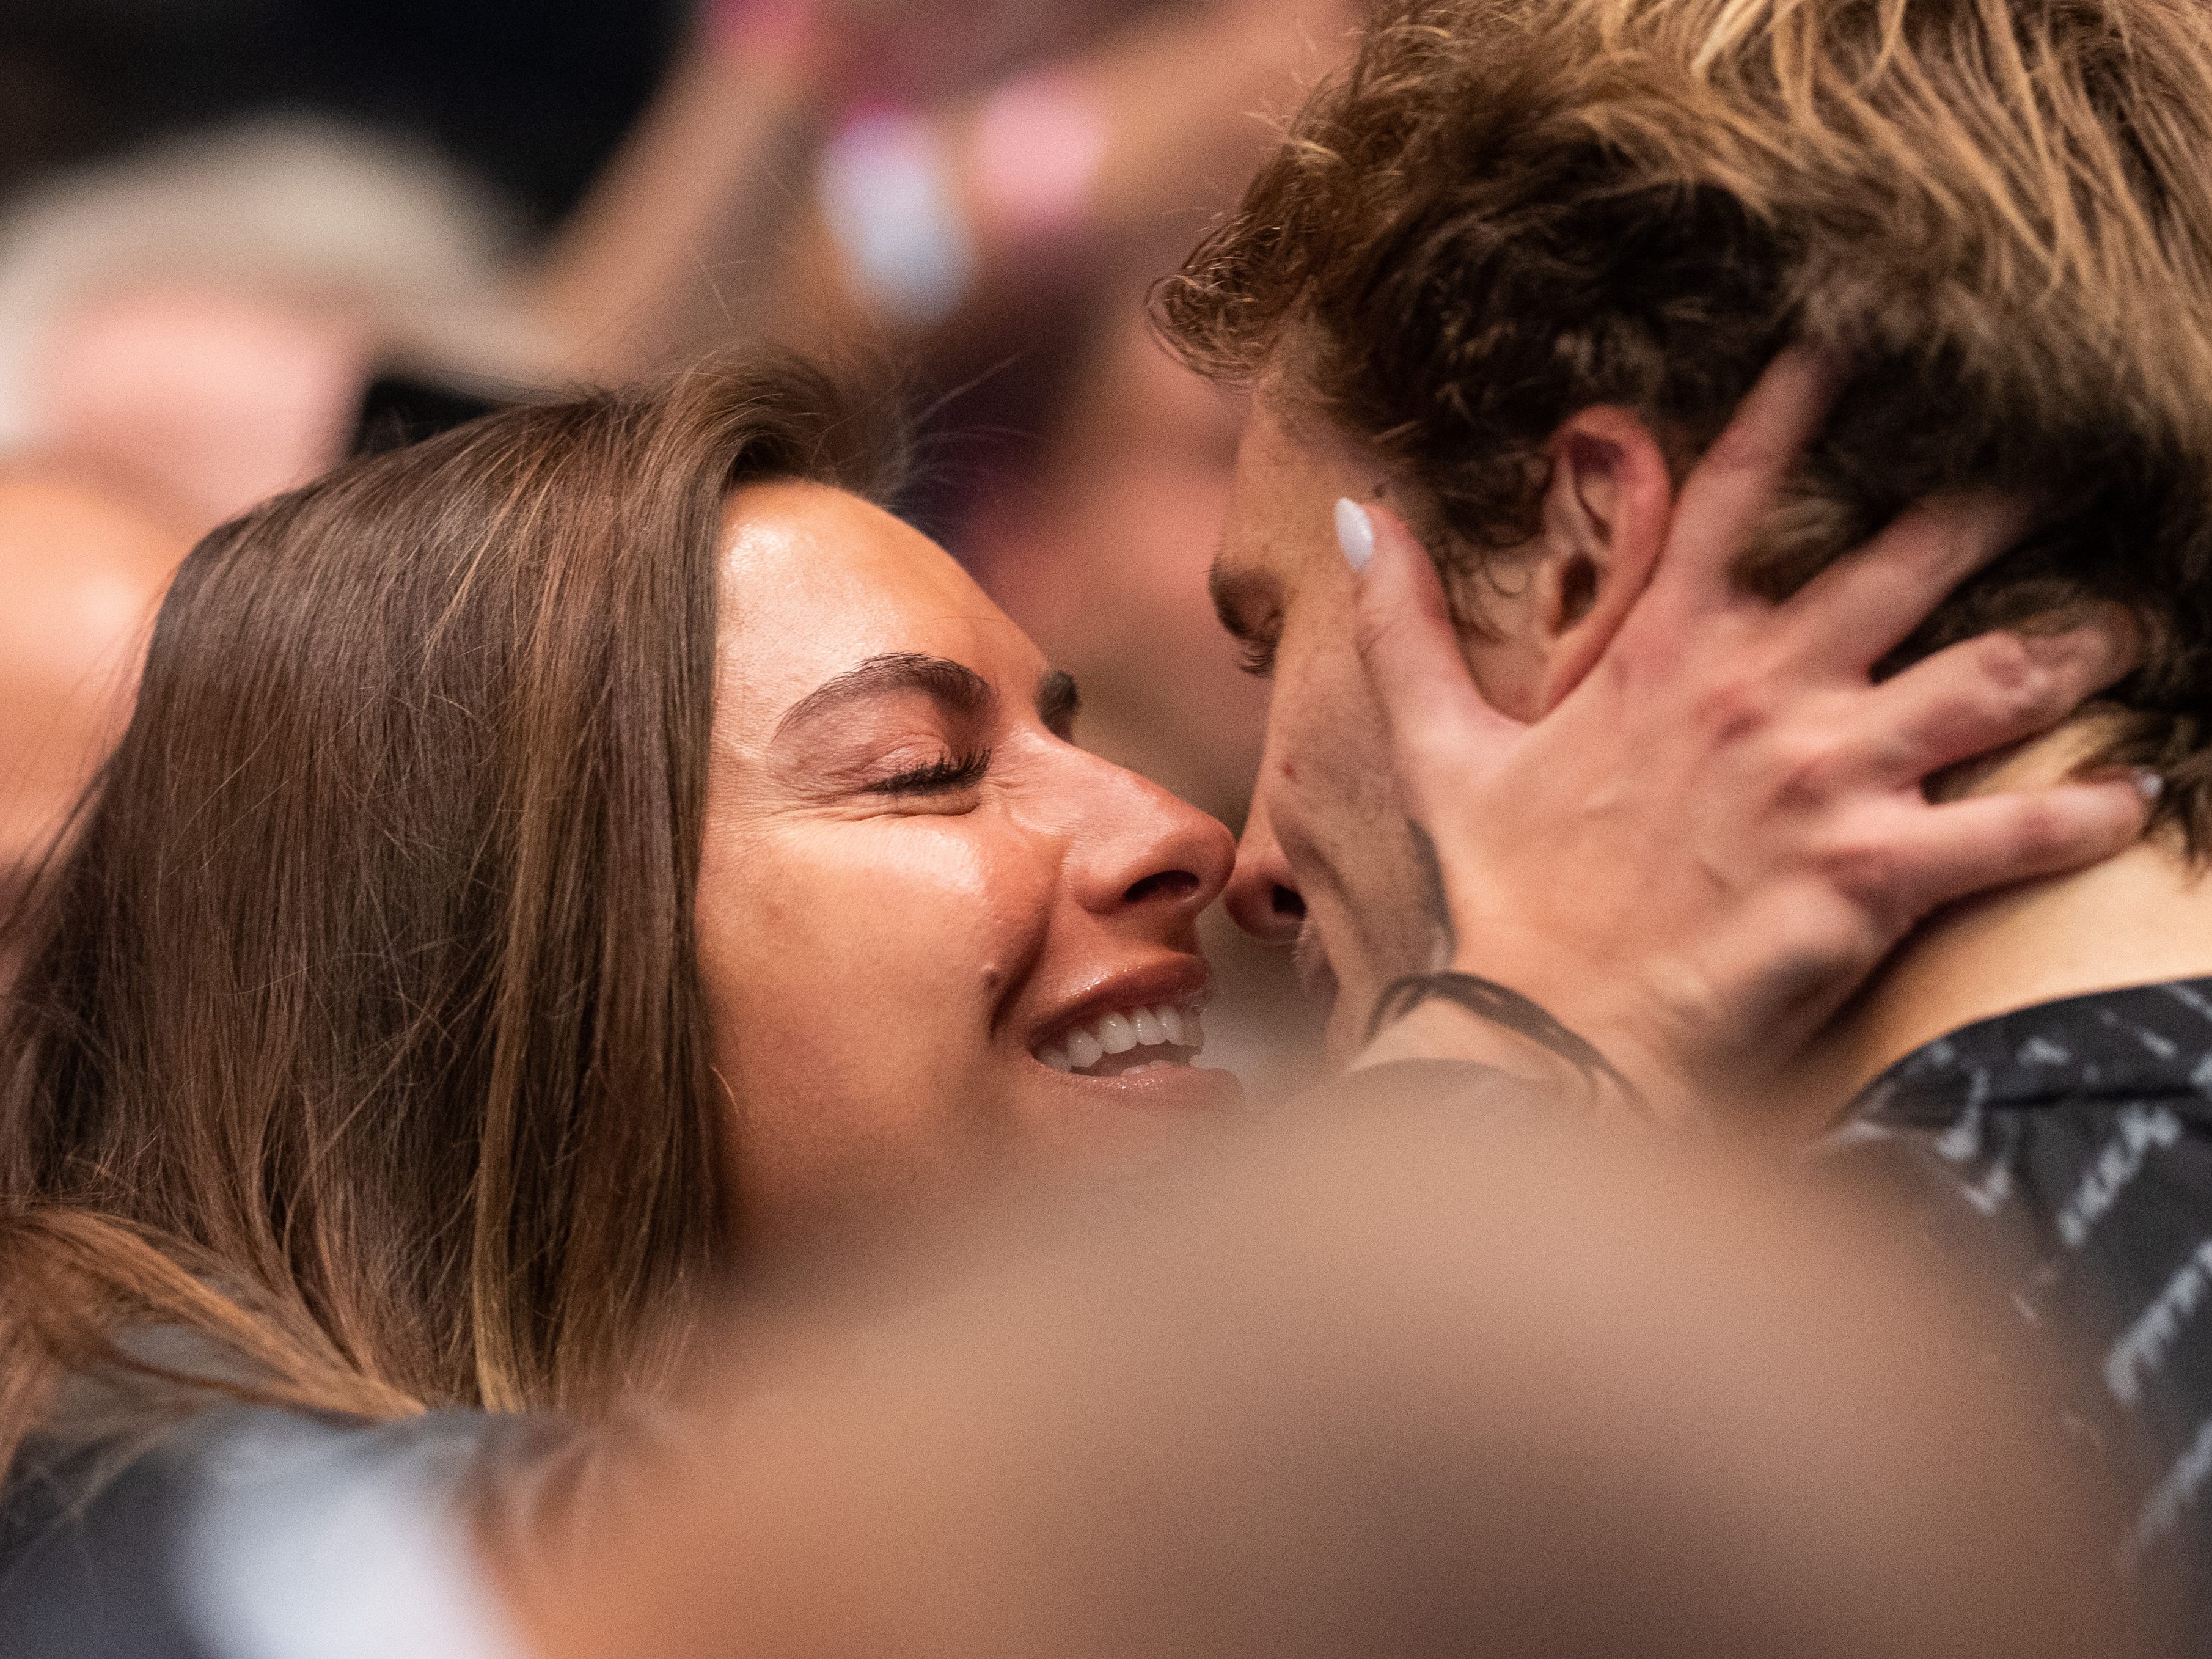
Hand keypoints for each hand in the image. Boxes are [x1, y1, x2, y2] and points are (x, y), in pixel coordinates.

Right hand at [1345, 347, 2151, 1114]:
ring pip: (1994, 675)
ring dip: (2082, 647)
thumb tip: (1362, 513)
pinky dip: (2092, 814)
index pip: (1737, 490)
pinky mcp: (1874, 874)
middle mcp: (1758, 690)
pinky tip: (2145, 799)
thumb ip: (1407, 625)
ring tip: (2140, 626)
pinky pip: (2018, 830)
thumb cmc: (1501, 898)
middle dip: (2007, 504)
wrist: (1541, 1037)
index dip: (1805, 401)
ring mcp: (1823, 778)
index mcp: (1662, 651)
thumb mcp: (1439, 750)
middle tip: (2083, 466)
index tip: (1868, 335)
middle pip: (1912, 558)